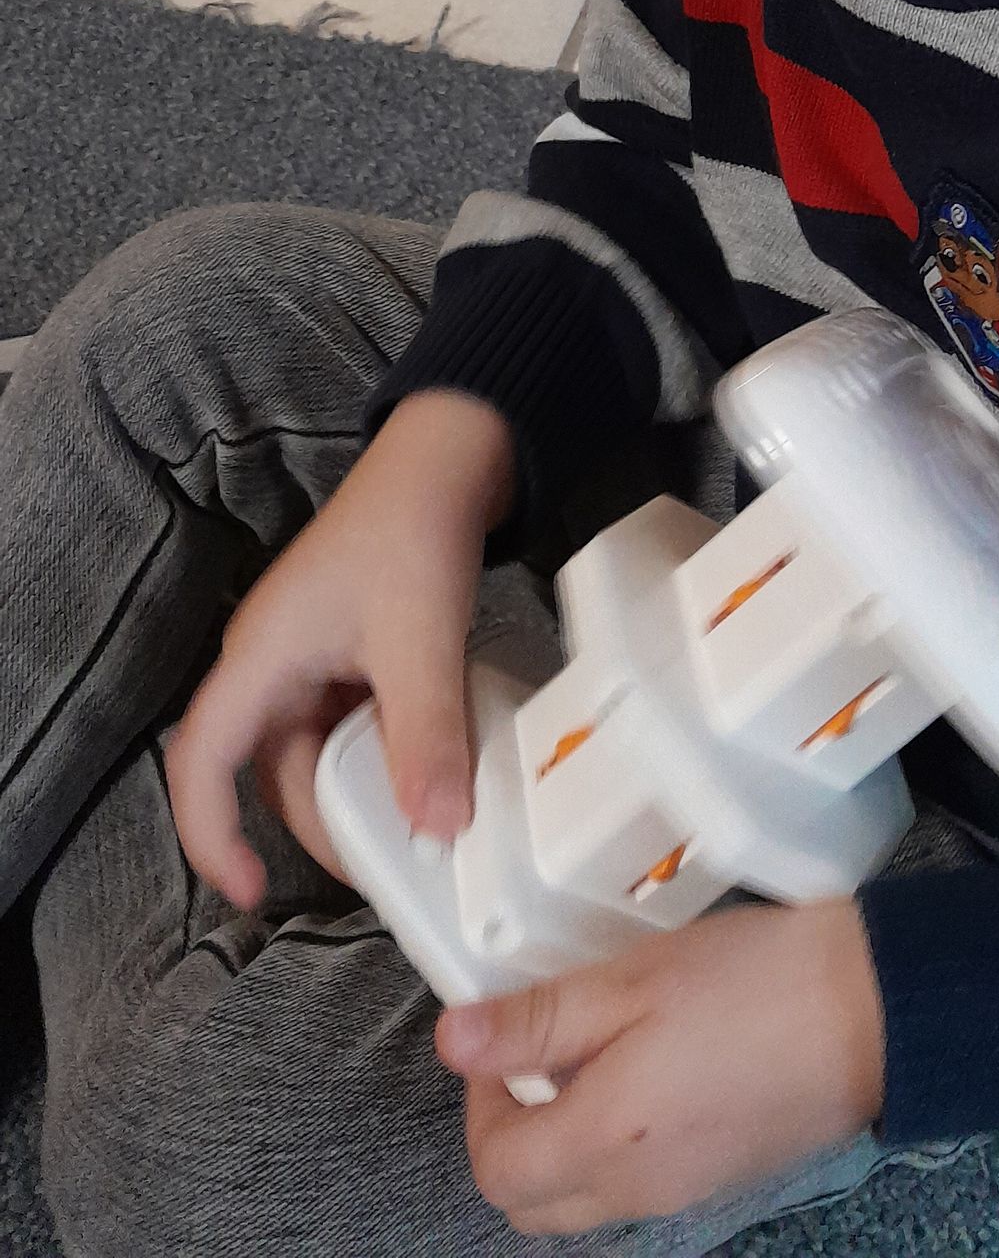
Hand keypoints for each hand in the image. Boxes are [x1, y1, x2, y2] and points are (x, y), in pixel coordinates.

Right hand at [165, 387, 516, 905]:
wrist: (451, 452)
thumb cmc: (412, 526)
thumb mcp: (421, 641)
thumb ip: (426, 736)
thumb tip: (438, 829)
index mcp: (259, 658)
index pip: (202, 766)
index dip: (212, 836)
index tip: (251, 892)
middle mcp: (272, 660)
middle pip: (272, 769)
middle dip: (318, 822)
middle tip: (383, 862)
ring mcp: (311, 652)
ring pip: (317, 748)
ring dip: (358, 786)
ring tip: (416, 819)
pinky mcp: (351, 645)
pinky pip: (351, 718)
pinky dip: (382, 747)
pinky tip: (429, 760)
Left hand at [438, 900, 885, 1234]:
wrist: (877, 1011)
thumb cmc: (757, 985)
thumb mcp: (632, 980)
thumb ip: (538, 1018)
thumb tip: (454, 1041)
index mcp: (606, 1141)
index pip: (497, 1170)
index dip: (481, 1105)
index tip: (505, 1042)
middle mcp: (639, 1189)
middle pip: (534, 1202)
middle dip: (515, 1135)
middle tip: (540, 1053)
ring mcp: (686, 1191)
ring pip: (586, 1198)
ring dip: (567, 1139)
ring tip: (603, 1050)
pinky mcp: (723, 1176)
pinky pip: (641, 1183)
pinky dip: (621, 1141)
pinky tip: (657, 1066)